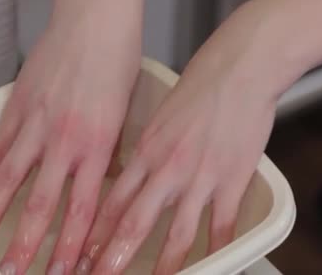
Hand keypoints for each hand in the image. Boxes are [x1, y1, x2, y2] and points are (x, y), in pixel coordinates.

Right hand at [0, 0, 142, 274]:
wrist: (96, 16)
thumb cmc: (119, 59)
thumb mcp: (126, 110)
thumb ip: (111, 149)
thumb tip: (102, 177)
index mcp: (99, 144)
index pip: (84, 208)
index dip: (73, 244)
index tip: (66, 271)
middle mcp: (65, 140)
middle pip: (43, 204)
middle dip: (29, 244)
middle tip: (15, 272)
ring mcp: (37, 122)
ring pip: (11, 179)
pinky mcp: (18, 103)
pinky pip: (0, 145)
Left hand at [75, 9, 280, 273]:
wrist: (239, 67)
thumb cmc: (202, 83)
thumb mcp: (162, 115)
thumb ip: (149, 146)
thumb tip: (137, 168)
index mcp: (146, 149)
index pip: (112, 199)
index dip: (94, 232)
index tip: (81, 253)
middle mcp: (167, 167)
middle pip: (133, 222)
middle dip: (112, 257)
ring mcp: (200, 176)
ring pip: (176, 232)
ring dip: (162, 265)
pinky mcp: (232, 178)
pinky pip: (222, 223)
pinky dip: (217, 249)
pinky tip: (213, 263)